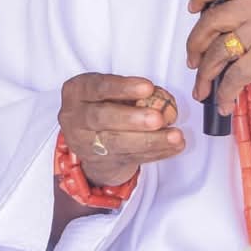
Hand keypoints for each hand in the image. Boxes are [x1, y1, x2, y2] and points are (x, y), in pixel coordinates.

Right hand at [58, 74, 183, 186]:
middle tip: (158, 119)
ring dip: (150, 140)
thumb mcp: (106, 90)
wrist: (86, 137)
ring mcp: (86, 144)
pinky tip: (174, 147)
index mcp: (77, 92)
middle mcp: (75, 119)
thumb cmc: (103, 102)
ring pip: (118, 144)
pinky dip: (157, 152)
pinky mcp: (102, 162)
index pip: (98, 87)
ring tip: (175, 136)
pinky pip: (131, 158)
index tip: (148, 87)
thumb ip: (127, 91)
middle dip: (133, 119)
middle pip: (103, 119)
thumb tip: (159, 96)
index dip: (123, 88)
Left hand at [186, 0, 250, 116]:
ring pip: (218, 51)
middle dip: (196, 44)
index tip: (193, 8)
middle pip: (212, 19)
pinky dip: (224, 93)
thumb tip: (211, 23)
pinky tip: (224, 102)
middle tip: (193, 60)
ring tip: (204, 88)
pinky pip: (233, 76)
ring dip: (205, 74)